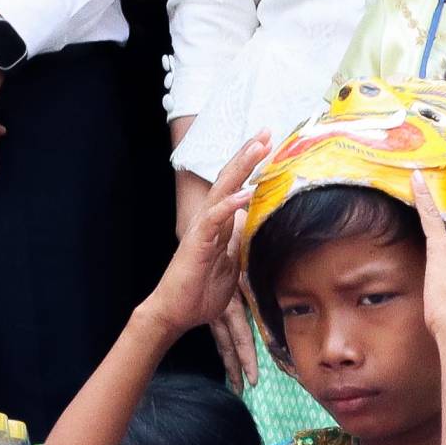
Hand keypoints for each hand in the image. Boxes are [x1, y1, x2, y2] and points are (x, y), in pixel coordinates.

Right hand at [135, 139, 267, 338]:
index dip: (251, 166)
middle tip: (266, 131)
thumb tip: (256, 230)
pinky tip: (246, 191)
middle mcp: (209, 220)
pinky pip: (215, 218)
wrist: (175, 312)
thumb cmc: (200, 292)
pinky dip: (231, 203)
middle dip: (248, 154)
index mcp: (219, 225)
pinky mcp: (197, 242)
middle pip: (229, 179)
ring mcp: (202, 229)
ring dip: (240, 167)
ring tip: (258, 147)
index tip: (270, 146)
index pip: (236, 187)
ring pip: (222, 190)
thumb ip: (241, 245)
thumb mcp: (232, 266)